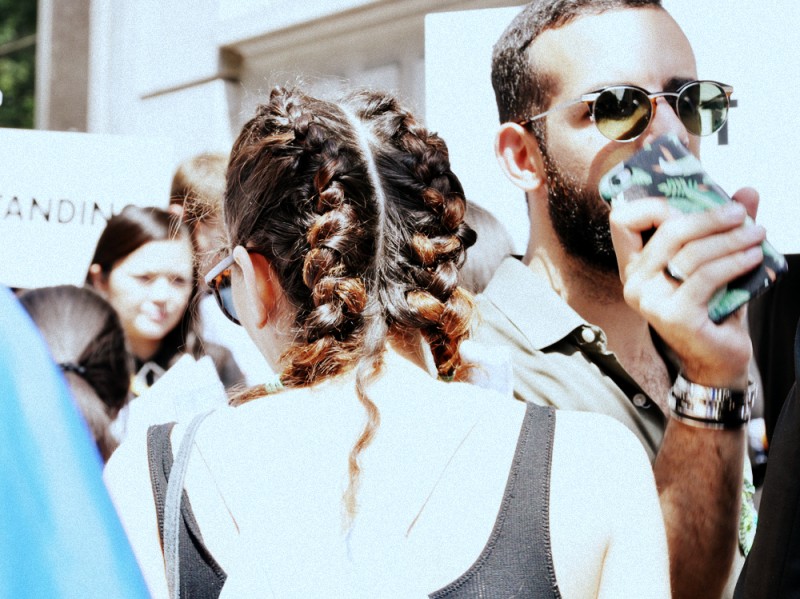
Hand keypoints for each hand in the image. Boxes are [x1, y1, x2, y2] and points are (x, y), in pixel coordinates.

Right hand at [609, 188, 763, 387]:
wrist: (717, 358)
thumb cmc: (712, 308)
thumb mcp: (714, 262)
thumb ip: (724, 228)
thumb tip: (747, 192)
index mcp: (634, 265)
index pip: (622, 221)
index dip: (651, 205)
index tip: (685, 204)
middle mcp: (634, 282)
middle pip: (667, 231)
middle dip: (708, 218)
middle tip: (739, 214)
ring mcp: (650, 301)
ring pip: (692, 253)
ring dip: (731, 239)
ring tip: (757, 235)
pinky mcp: (674, 315)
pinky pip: (706, 277)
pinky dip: (734, 262)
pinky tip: (753, 257)